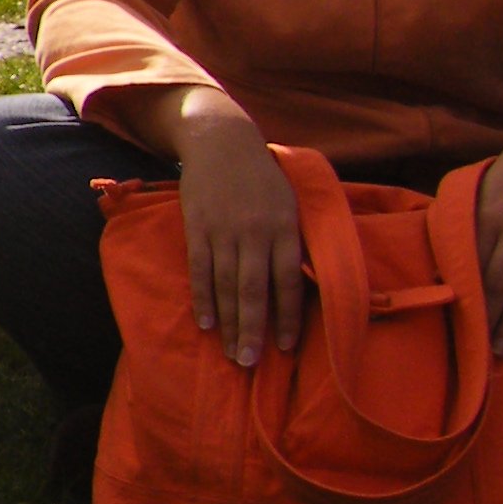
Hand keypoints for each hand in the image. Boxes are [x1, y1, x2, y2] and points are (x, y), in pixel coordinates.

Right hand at [172, 90, 306, 366]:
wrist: (221, 140)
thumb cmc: (262, 175)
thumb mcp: (289, 201)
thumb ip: (294, 238)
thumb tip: (305, 281)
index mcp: (284, 227)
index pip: (287, 281)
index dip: (287, 316)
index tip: (286, 347)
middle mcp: (255, 233)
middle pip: (253, 290)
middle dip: (252, 329)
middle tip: (249, 363)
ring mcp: (223, 231)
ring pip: (225, 285)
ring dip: (228, 322)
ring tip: (229, 352)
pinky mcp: (197, 227)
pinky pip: (200, 269)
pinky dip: (203, 298)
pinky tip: (206, 322)